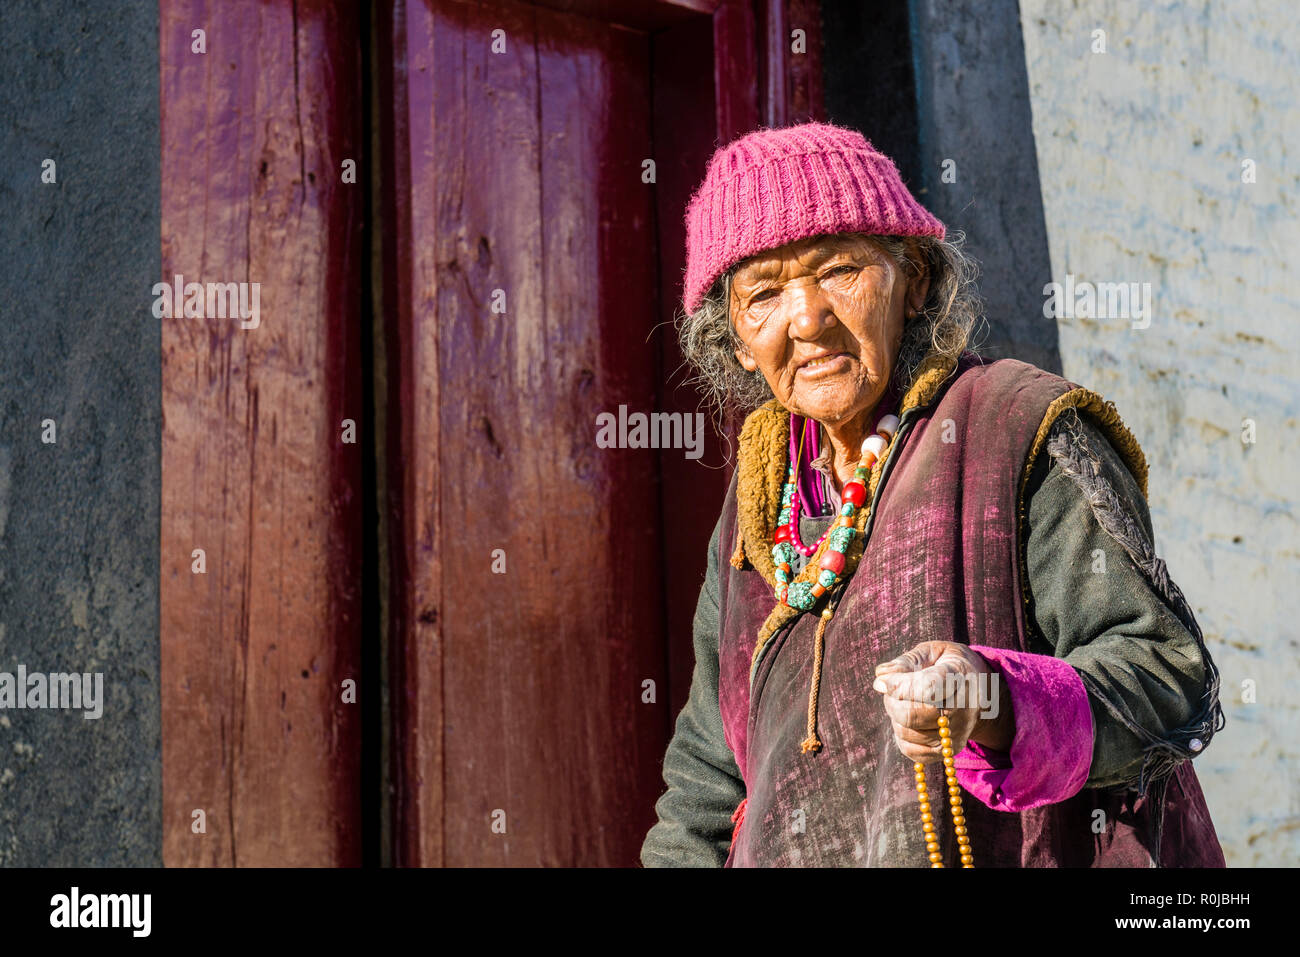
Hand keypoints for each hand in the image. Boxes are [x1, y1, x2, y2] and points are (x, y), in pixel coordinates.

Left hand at [872, 641, 1014, 763]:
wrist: (980, 689)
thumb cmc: (947, 665)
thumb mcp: (932, 651)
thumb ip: (906, 661)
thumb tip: (881, 676)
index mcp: (959, 677)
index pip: (927, 688)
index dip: (899, 686)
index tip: (882, 681)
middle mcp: (962, 709)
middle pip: (911, 715)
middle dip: (891, 700)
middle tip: (890, 687)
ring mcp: (956, 733)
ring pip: (906, 732)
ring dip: (895, 716)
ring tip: (904, 701)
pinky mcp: (948, 751)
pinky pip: (910, 749)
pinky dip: (901, 734)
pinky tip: (910, 719)